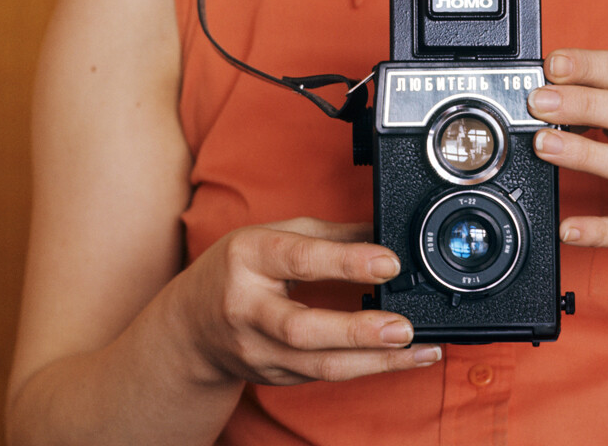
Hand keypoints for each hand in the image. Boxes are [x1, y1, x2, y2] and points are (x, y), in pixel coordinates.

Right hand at [182, 217, 441, 384]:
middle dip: (358, 331)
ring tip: (418, 349)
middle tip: (403, 327)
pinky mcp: (272, 377)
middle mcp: (248, 308)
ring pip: (318, 365)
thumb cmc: (237, 268)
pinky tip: (399, 359)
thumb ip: (329, 235)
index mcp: (249, 257)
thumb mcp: (273, 235)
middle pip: (303, 328)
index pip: (300, 259)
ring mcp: (257, 351)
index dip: (346, 261)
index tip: (389, 262)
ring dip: (374, 361)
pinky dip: (365, 368)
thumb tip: (383, 229)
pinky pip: (322, 376)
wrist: (189, 327)